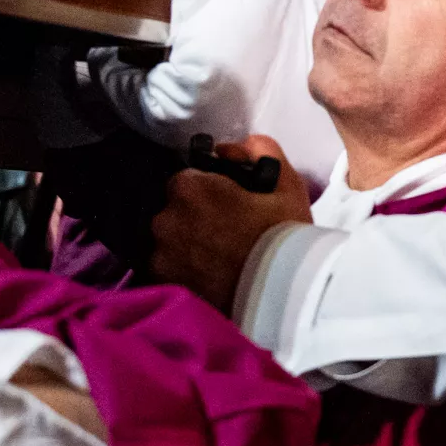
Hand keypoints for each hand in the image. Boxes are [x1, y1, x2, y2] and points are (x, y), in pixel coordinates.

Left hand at [150, 133, 310, 314]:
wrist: (282, 297)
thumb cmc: (284, 237)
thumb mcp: (285, 184)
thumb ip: (260, 150)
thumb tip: (231, 148)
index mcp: (189, 188)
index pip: (186, 182)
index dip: (208, 194)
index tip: (227, 208)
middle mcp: (165, 219)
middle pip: (173, 213)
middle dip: (193, 220)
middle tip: (225, 236)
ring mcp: (160, 255)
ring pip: (169, 243)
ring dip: (186, 247)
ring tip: (217, 262)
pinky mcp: (164, 286)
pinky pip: (169, 271)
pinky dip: (184, 273)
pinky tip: (208, 279)